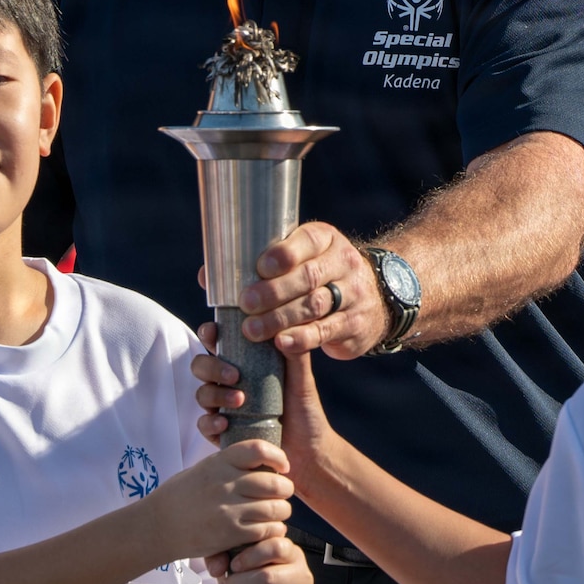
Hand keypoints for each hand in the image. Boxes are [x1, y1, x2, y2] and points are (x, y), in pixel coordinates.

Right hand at [143, 438, 293, 562]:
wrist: (156, 526)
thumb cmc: (181, 495)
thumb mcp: (205, 469)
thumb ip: (232, 466)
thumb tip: (265, 465)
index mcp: (219, 462)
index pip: (258, 449)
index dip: (277, 456)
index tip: (283, 465)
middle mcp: (226, 483)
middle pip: (274, 483)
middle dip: (285, 489)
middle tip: (283, 493)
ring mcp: (228, 510)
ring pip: (276, 508)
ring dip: (282, 511)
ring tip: (277, 513)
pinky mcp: (230, 534)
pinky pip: (266, 530)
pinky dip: (273, 530)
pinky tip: (269, 529)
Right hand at [193, 326, 340, 497]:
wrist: (308, 450)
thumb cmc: (304, 409)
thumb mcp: (301, 378)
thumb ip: (295, 352)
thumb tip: (285, 325)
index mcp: (244, 363)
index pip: (218, 342)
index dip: (210, 334)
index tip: (214, 333)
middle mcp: (229, 383)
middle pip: (202, 366)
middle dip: (212, 367)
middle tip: (235, 375)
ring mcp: (223, 407)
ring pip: (202, 393)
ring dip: (215, 394)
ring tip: (240, 400)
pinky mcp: (222, 432)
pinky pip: (204, 425)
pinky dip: (210, 422)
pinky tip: (225, 423)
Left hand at [238, 221, 390, 358]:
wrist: (374, 298)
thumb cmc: (320, 275)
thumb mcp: (305, 258)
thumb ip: (266, 264)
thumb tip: (209, 275)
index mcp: (328, 239)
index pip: (309, 240)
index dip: (284, 254)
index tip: (260, 268)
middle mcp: (344, 263)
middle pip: (309, 276)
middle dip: (274, 291)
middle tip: (246, 304)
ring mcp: (353, 294)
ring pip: (315, 305)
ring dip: (280, 318)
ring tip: (252, 330)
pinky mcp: (354, 323)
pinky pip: (326, 330)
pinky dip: (302, 338)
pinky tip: (281, 343)